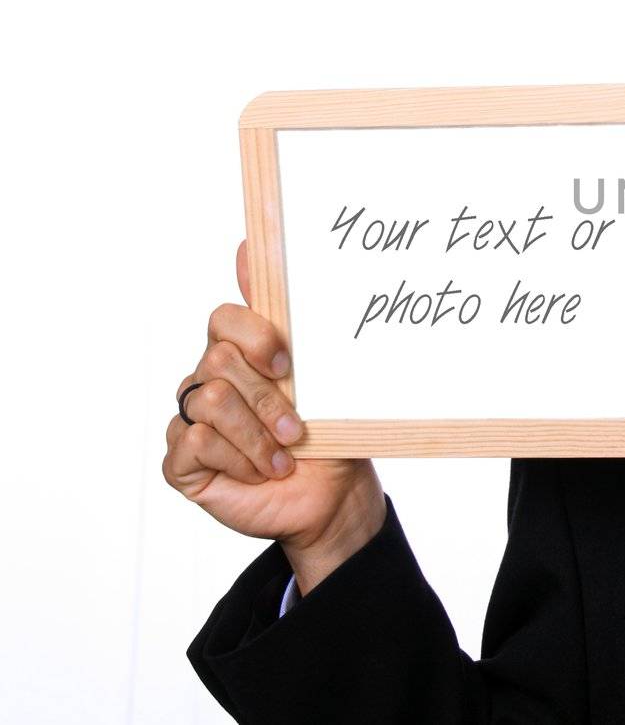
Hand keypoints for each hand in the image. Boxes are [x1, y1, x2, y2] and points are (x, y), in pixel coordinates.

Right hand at [161, 240, 384, 594]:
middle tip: (297, 429)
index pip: (224, 319)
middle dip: (268, 400)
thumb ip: (284, 313)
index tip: (288, 364)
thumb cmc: (326, 432)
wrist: (331, 494)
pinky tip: (257, 473)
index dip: (255, 337)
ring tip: (282, 457)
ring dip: (257, 435)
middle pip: (218, 360)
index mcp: (240, 353)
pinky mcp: (181, 461)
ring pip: (210, 401)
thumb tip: (248, 244)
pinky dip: (238, 460)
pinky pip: (194, 442)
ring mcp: (190, 419)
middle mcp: (208, 380)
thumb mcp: (318, 372)